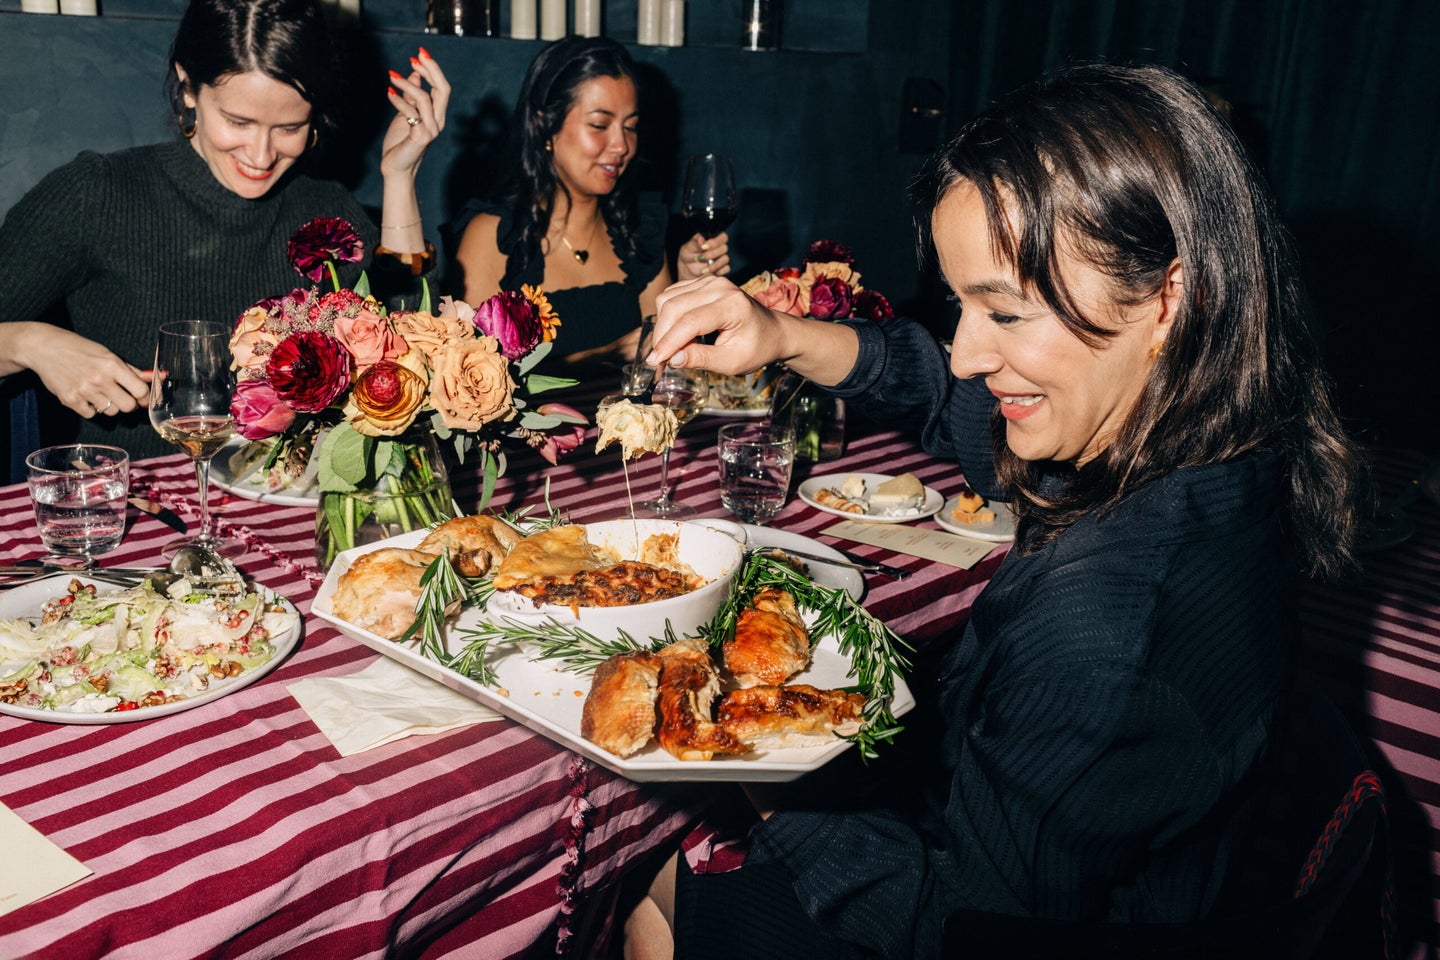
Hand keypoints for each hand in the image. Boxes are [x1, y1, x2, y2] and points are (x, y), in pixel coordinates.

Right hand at [12, 324, 149, 417]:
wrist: (44, 348)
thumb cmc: (79, 349)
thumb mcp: (107, 354)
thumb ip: (131, 370)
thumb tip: (156, 378)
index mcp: (112, 364)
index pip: (141, 391)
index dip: (144, 397)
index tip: (141, 396)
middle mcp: (100, 379)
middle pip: (128, 407)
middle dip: (129, 404)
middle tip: (122, 397)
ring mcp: (84, 391)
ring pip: (111, 412)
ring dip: (109, 405)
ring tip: (99, 392)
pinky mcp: (70, 400)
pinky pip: (91, 414)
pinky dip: (90, 408)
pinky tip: (85, 396)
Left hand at [381, 47, 449, 179]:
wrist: (396, 167)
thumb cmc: (400, 142)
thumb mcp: (406, 114)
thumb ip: (411, 96)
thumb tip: (414, 73)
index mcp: (437, 114)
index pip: (441, 87)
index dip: (432, 69)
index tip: (419, 54)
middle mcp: (438, 121)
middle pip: (442, 90)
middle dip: (431, 70)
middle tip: (415, 56)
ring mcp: (431, 130)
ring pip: (424, 99)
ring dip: (407, 84)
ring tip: (392, 76)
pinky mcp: (421, 137)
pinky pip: (411, 113)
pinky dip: (398, 101)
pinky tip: (388, 93)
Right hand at [652, 275, 860, 385]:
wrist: (773, 330)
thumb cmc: (757, 348)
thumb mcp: (733, 362)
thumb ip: (703, 359)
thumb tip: (673, 358)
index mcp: (731, 304)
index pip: (690, 322)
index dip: (668, 343)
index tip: (654, 362)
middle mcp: (718, 286)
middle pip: (673, 307)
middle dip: (661, 336)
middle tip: (658, 362)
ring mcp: (709, 280)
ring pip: (668, 299)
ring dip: (662, 326)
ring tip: (669, 350)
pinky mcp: (702, 282)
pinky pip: (672, 295)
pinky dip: (667, 316)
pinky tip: (675, 335)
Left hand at [676, 230, 730, 280]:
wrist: (688, 268)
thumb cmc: (689, 254)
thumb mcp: (688, 248)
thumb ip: (695, 244)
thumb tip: (701, 240)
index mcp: (713, 238)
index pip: (722, 236)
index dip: (714, 242)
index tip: (703, 247)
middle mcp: (720, 246)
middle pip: (724, 248)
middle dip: (711, 254)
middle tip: (699, 258)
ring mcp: (722, 257)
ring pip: (725, 259)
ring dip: (714, 265)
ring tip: (702, 270)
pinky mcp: (723, 268)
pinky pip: (726, 269)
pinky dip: (718, 272)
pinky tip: (708, 273)